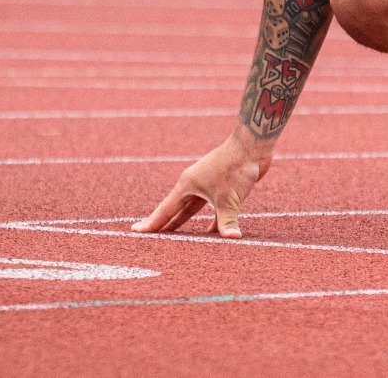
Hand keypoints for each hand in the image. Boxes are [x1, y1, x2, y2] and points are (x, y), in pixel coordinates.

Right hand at [131, 132, 267, 237]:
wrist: (252, 146)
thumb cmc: (235, 167)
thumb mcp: (228, 198)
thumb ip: (226, 220)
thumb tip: (232, 239)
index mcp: (187, 185)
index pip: (165, 209)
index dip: (151, 223)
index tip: (135, 231)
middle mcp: (194, 185)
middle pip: (175, 210)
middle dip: (165, 225)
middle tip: (152, 240)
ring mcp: (208, 185)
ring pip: (192, 209)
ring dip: (186, 223)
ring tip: (177, 239)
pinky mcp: (222, 187)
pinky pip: (212, 208)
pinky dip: (213, 221)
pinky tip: (212, 234)